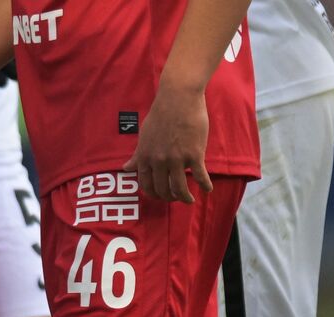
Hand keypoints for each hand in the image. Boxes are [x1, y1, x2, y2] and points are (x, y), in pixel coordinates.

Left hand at [123, 80, 210, 202]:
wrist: (178, 98)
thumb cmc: (160, 114)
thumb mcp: (144, 135)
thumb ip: (138, 154)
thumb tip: (126, 168)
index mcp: (145, 157)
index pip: (145, 184)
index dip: (152, 194)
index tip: (159, 196)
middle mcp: (158, 161)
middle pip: (162, 189)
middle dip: (168, 198)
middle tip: (175, 199)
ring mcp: (176, 159)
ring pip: (179, 188)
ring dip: (184, 198)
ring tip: (189, 201)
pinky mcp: (194, 154)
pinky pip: (200, 176)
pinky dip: (205, 185)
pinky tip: (208, 190)